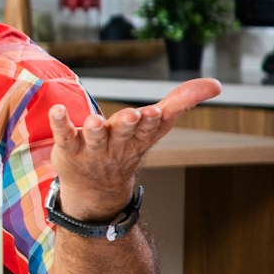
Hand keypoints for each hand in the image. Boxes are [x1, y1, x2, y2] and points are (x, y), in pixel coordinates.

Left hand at [48, 77, 220, 217]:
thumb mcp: (156, 126)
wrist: (97, 189)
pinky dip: (60, 123)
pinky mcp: (69, 149)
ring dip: (96, 129)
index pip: (149, 129)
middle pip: (124, 133)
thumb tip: (216, 84)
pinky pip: (64, 136)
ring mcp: (92, 148)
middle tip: (133, 115)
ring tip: (94, 121)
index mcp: (139, 138)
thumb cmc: (128, 148)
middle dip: (129, 124)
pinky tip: (57, 111)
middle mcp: (117, 143)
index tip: (155, 111)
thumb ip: (182, 102)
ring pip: (96, 138)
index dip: (151, 120)